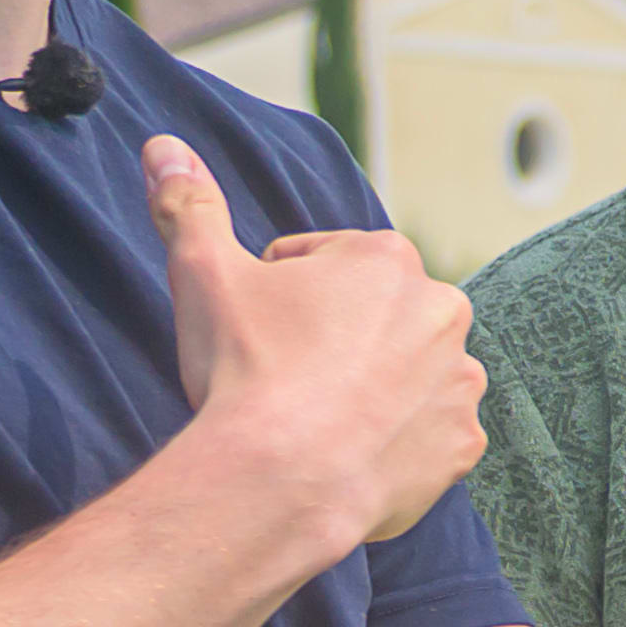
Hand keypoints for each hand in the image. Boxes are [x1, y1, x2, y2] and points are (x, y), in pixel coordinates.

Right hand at [144, 137, 480, 550]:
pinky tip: (352, 453)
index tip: (259, 331)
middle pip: (374, 316)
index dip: (279, 294)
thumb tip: (164, 147)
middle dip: (335, 335)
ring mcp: (459, 381)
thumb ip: (188, 204)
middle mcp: (442, 311)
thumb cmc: (245, 369)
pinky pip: (429, 434)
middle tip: (285, 374)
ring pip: (409, 372)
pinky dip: (398, 442)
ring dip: (376, 386)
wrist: (281, 479)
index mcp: (388, 259)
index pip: (323, 262)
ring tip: (320, 417)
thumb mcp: (204, 273)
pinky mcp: (461, 443)